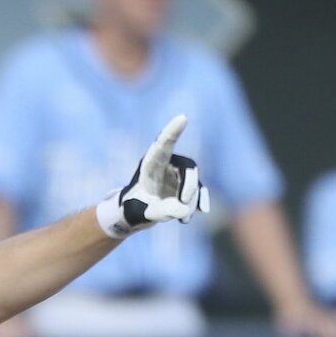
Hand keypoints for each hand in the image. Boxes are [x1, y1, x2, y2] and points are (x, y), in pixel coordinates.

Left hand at [96, 114, 210, 237]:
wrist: (137, 215)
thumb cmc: (134, 209)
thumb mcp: (141, 213)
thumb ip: (160, 211)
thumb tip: (184, 210)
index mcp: (151, 164)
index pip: (163, 144)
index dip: (173, 131)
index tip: (182, 118)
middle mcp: (167, 165)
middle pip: (187, 167)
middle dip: (189, 186)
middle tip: (183, 203)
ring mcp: (178, 176)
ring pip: (194, 182)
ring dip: (191, 201)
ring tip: (181, 218)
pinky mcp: (186, 186)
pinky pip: (200, 190)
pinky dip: (201, 201)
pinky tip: (201, 211)